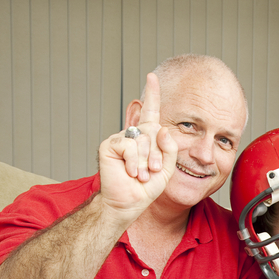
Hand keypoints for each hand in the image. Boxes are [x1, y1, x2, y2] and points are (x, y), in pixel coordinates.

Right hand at [97, 72, 177, 218]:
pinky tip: (132, 172)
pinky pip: (129, 145)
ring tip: (142, 175)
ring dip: (146, 161)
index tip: (153, 76)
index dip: (152, 95)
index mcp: (147, 138)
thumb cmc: (147, 187)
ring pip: (141, 140)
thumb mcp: (166, 169)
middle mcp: (133, 135)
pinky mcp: (109, 145)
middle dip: (157, 156)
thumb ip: (169, 149)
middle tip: (152, 172)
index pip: (151, 113)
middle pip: (152, 132)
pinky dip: (134, 161)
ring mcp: (120, 139)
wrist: (128, 202)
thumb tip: (162, 128)